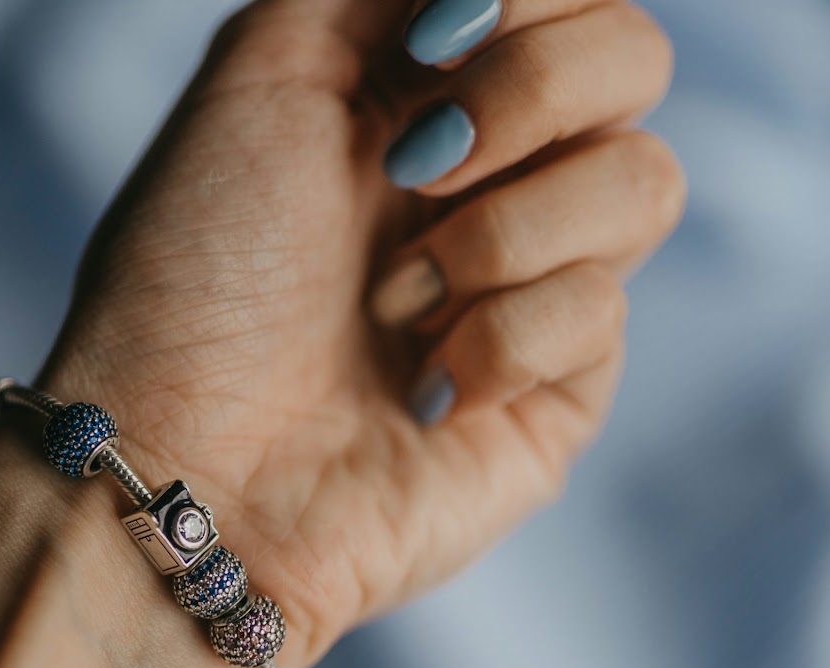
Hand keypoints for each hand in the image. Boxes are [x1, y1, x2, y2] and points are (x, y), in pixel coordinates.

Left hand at [42, 0, 682, 667]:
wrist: (183, 460)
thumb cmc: (195, 276)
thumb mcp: (260, 73)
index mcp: (423, 91)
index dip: (524, 0)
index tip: (426, 42)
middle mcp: (492, 177)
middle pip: (633, 61)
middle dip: (527, 95)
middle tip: (412, 170)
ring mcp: (533, 282)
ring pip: (646, 181)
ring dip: (501, 232)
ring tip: (393, 301)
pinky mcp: (561, 390)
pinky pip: (603, 311)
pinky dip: (496, 339)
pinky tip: (419, 389)